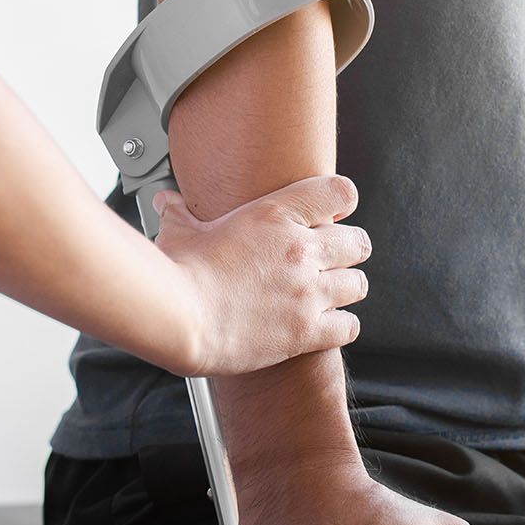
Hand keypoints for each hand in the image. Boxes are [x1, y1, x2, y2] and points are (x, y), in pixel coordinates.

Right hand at [154, 175, 371, 376]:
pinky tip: (326, 325)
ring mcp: (307, 292)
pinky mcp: (306, 331)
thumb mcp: (179, 232)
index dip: (341, 203)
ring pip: (357, 284)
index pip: (339, 193)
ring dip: (345, 288)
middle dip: (348, 250)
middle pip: (357, 242)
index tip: (332, 215)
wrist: (180, 317)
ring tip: (329, 293)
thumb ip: (179, 213)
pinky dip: (342, 326)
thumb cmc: (178, 273)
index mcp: (276, 216)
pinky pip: (349, 327)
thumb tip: (166, 201)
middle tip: (332, 258)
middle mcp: (300, 251)